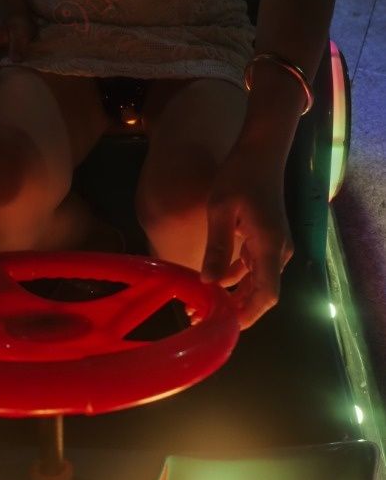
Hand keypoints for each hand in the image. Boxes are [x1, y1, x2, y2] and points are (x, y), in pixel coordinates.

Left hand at [201, 146, 293, 328]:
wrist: (261, 152)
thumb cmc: (240, 176)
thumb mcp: (221, 210)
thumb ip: (218, 248)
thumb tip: (210, 283)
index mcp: (269, 246)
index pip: (266, 294)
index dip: (247, 315)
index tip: (223, 327)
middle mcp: (277, 251)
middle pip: (262, 293)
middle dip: (235, 310)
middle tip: (202, 318)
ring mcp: (275, 245)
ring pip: (257, 282)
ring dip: (235, 295)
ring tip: (203, 304)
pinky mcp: (268, 239)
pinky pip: (254, 267)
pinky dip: (237, 278)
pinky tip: (214, 280)